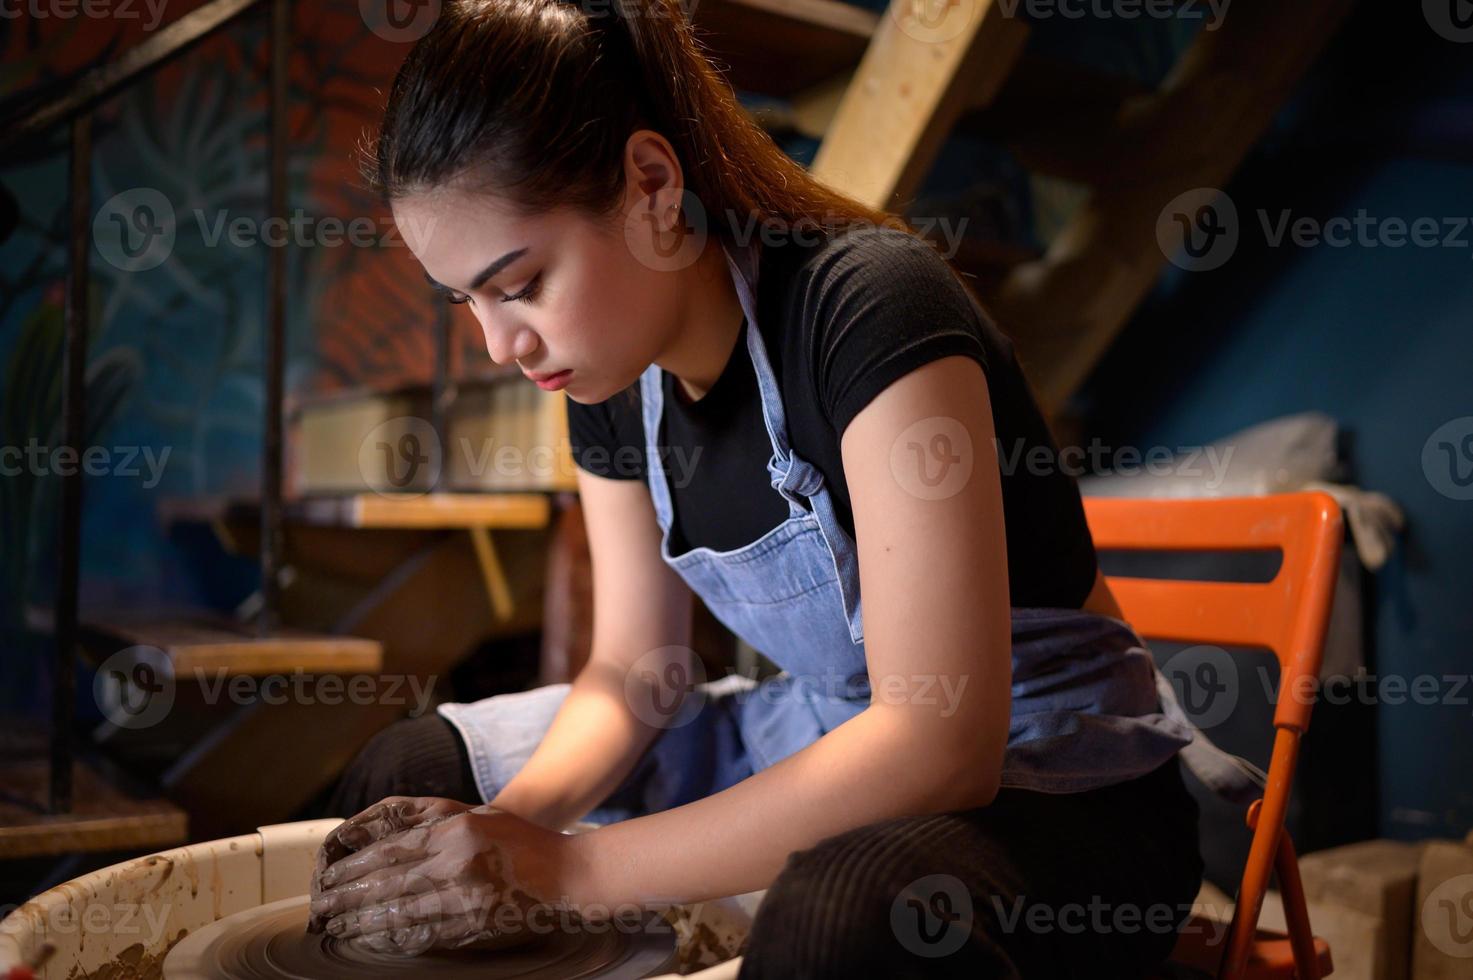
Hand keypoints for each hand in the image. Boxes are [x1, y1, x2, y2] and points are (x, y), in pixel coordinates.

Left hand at [308, 797, 588, 954]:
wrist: (569, 876)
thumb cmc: (525, 843)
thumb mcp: (480, 818)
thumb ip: (438, 827)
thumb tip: (388, 844)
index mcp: (456, 831)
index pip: (391, 852)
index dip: (355, 868)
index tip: (331, 880)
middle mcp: (458, 862)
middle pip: (388, 884)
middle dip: (349, 898)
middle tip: (322, 910)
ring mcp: (467, 897)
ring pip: (400, 913)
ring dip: (364, 923)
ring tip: (339, 929)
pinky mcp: (475, 926)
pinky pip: (425, 935)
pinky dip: (395, 939)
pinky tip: (376, 942)